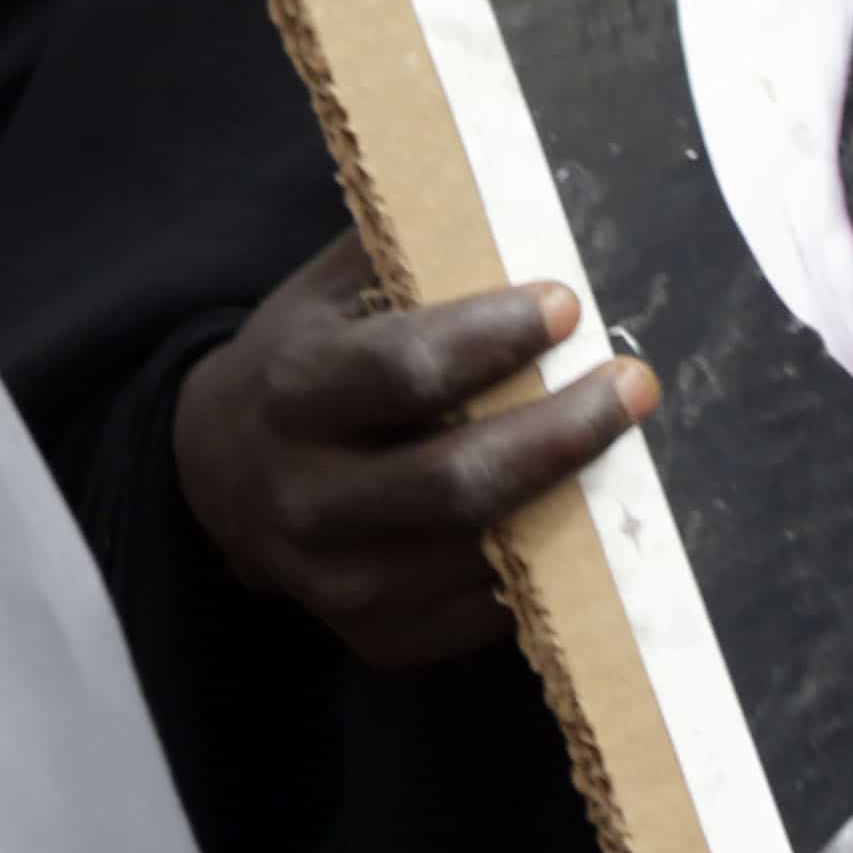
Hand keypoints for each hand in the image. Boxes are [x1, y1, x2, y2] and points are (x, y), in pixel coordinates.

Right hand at [176, 230, 660, 668]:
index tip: (568, 305)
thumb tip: (524, 215)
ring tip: (622, 444)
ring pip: (481, 553)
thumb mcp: (328, 294)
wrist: (219, 473)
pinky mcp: (376, 637)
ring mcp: (336, 582)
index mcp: (294, 394)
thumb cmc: (303, 363)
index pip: (406, 370)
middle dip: (562, 432)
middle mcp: (306, 497)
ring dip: (570, 500)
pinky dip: (548, 564)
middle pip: (458, 480)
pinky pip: (486, 611)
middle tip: (633, 385)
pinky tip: (583, 514)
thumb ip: (408, 255)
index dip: (494, 338)